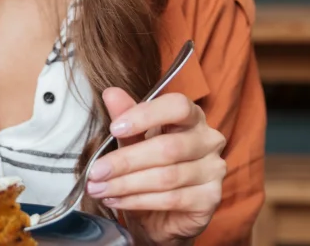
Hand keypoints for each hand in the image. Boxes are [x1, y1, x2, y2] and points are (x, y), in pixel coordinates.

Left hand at [86, 89, 226, 245]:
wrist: (163, 215)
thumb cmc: (150, 169)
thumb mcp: (133, 140)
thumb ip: (125, 117)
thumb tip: (111, 93)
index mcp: (192, 117)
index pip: (177, 106)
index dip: (145, 116)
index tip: (114, 128)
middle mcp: (209, 140)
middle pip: (167, 147)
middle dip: (125, 161)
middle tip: (95, 171)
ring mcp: (213, 170)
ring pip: (166, 177)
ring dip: (126, 184)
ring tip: (98, 188)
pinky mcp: (210, 198)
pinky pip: (171, 199)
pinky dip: (137, 201)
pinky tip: (116, 200)